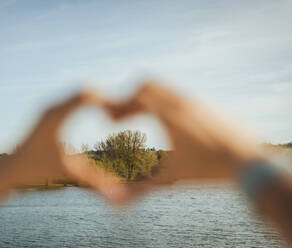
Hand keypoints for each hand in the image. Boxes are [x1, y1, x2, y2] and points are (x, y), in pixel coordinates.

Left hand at [13, 92, 125, 203]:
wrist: (8, 168)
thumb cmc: (35, 171)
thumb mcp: (69, 173)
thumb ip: (96, 181)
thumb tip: (120, 194)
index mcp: (56, 116)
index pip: (87, 96)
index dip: (107, 100)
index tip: (123, 111)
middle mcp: (52, 106)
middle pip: (85, 90)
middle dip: (107, 97)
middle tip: (126, 106)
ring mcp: (50, 107)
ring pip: (79, 92)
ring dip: (97, 98)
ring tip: (116, 108)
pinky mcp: (50, 112)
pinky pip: (73, 99)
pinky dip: (88, 101)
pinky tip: (99, 109)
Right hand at [105, 82, 262, 200]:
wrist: (249, 162)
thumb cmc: (208, 169)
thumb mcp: (172, 176)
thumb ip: (143, 185)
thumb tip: (118, 197)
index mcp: (170, 114)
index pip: (136, 96)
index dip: (117, 106)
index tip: (111, 122)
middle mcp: (182, 101)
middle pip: (147, 83)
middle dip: (130, 98)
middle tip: (123, 117)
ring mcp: (196, 101)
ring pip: (165, 88)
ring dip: (148, 99)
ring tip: (143, 119)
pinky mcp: (206, 105)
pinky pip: (179, 95)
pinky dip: (165, 103)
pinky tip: (168, 123)